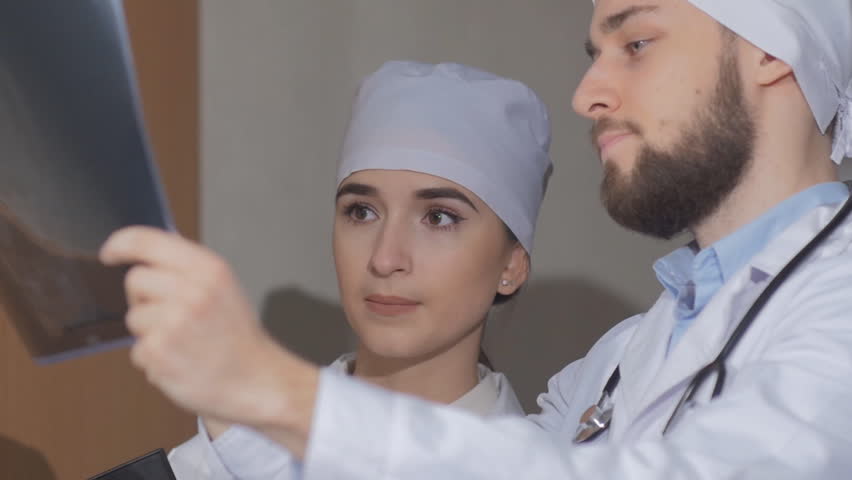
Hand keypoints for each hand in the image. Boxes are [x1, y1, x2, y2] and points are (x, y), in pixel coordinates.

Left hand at [99, 226, 305, 428]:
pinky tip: (180, 360)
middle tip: (172, 315)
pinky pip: (137, 349)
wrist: (255, 379)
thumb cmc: (237, 337)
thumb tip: (145, 252)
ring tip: (182, 342)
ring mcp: (174, 322)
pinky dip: (154, 359)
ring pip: (133, 318)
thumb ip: (188, 268)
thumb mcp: (224, 287)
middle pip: (135, 279)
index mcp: (209, 269)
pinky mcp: (160, 353)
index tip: (110, 254)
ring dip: (149, 332)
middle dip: (145, 297)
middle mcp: (192, 291)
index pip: (147, 240)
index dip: (121, 244)